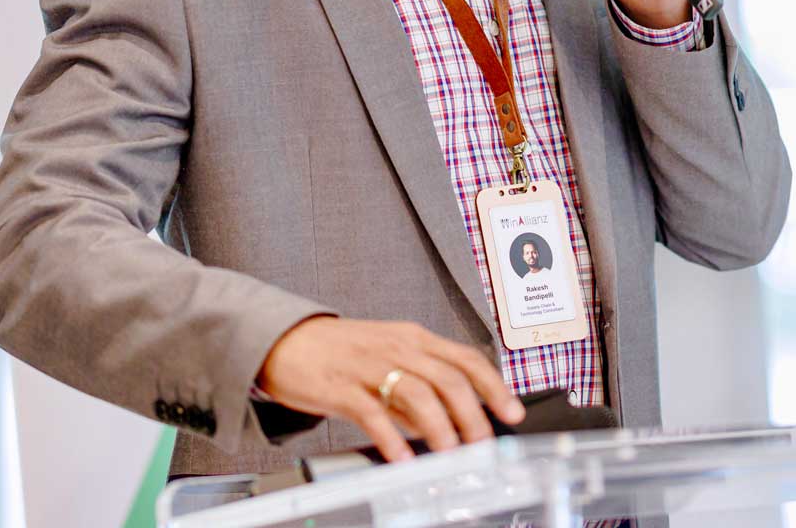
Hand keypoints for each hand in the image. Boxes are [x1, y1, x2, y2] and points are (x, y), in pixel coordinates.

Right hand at [256, 316, 524, 461]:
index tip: (512, 413)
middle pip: (449, 379)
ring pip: (418, 393)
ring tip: (451, 455)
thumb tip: (450, 421)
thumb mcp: (387, 359)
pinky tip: (402, 457)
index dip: (495, 387)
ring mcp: (369, 365)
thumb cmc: (338, 352)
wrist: (283, 340)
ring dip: (440, 428)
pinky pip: (373, 412)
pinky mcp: (340, 386)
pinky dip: (392, 437)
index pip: (466, 358)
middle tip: (483, 446)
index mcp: (413, 338)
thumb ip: (418, 386)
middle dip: (474, 416)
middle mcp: (397, 346)